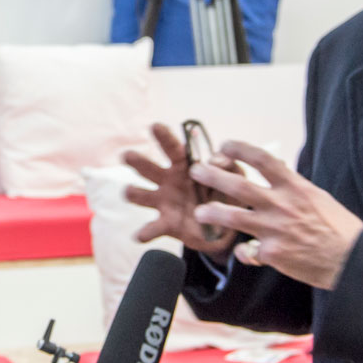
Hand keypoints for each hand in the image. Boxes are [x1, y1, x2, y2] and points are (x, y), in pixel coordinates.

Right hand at [122, 123, 241, 255]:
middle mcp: (169, 181)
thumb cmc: (226, 193)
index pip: (173, 149)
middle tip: (126, 156)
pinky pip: (153, 228)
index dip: (164, 137)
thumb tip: (215, 159)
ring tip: (128, 192)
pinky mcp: (167, 224)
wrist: (226, 225)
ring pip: (143, 196)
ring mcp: (165, 202)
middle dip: (138, 162)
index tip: (155, 126)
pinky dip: (146, 232)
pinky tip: (139, 236)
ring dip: (134, 193)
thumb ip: (229, 166)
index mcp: (185, 166)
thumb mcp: (235, 177)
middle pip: (149, 169)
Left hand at [189, 139, 362, 289]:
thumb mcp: (317, 198)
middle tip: (197, 170)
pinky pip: (247, 251)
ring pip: (233, 217)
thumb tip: (274, 172)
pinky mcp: (271, 254)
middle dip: (213, 176)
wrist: (351, 259)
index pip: (263, 159)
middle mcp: (282, 205)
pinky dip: (245, 252)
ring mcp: (274, 230)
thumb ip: (292, 187)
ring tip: (200, 212)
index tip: (224, 145)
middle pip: (239, 185)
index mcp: (295, 187)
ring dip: (213, 213)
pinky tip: (248, 253)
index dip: (240, 149)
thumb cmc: (337, 228)